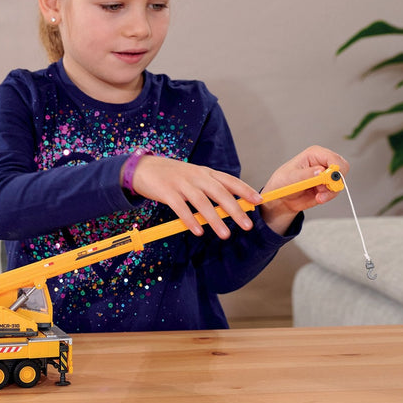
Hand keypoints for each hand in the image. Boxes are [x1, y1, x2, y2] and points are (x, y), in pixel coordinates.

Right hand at [126, 155, 262, 238]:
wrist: (144, 168)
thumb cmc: (174, 176)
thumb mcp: (195, 177)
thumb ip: (211, 189)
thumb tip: (233, 207)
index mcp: (206, 173)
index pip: (229, 180)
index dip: (245, 190)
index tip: (259, 201)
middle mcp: (196, 176)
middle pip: (219, 193)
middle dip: (235, 210)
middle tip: (247, 225)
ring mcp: (181, 183)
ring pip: (202, 202)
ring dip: (215, 220)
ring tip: (225, 235)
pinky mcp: (167, 192)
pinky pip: (181, 208)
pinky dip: (190, 220)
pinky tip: (198, 231)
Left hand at [258, 146, 349, 234]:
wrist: (282, 198)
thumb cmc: (282, 182)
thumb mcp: (291, 178)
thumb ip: (306, 174)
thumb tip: (320, 171)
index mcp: (314, 154)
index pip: (334, 158)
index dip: (335, 169)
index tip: (329, 180)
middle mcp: (323, 162)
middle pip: (342, 168)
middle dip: (335, 181)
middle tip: (323, 188)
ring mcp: (326, 175)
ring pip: (340, 182)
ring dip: (330, 191)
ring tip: (318, 194)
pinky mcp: (327, 186)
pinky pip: (335, 191)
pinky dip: (328, 196)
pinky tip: (318, 197)